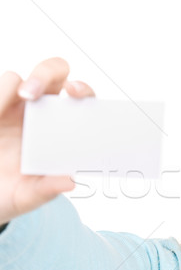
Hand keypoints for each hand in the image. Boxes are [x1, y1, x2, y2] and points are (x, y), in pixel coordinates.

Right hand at [0, 57, 95, 224]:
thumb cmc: (13, 192)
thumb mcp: (29, 196)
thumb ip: (48, 189)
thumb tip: (70, 181)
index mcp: (61, 128)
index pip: (80, 99)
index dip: (83, 89)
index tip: (74, 92)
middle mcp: (40, 111)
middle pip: (53, 73)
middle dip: (46, 73)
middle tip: (31, 93)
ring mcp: (12, 107)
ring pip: (15, 78)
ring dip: (11, 87)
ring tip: (0, 112)